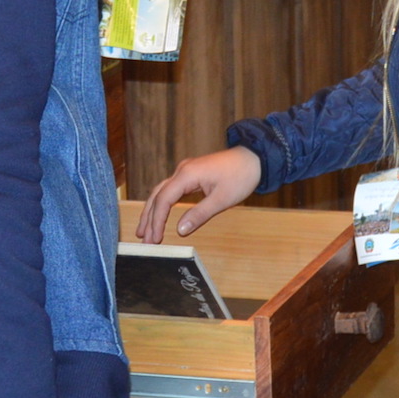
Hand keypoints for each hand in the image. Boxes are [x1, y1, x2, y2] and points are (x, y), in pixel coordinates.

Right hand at [136, 147, 261, 241]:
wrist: (255, 158)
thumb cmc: (241, 176)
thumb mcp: (222, 199)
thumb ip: (199, 215)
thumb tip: (180, 230)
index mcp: (187, 175)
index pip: (164, 200)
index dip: (157, 221)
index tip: (154, 239)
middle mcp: (182, 170)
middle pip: (158, 195)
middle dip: (149, 218)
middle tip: (143, 239)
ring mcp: (186, 171)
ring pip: (162, 192)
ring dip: (153, 211)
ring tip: (144, 231)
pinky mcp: (191, 174)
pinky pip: (171, 189)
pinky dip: (163, 204)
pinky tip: (159, 215)